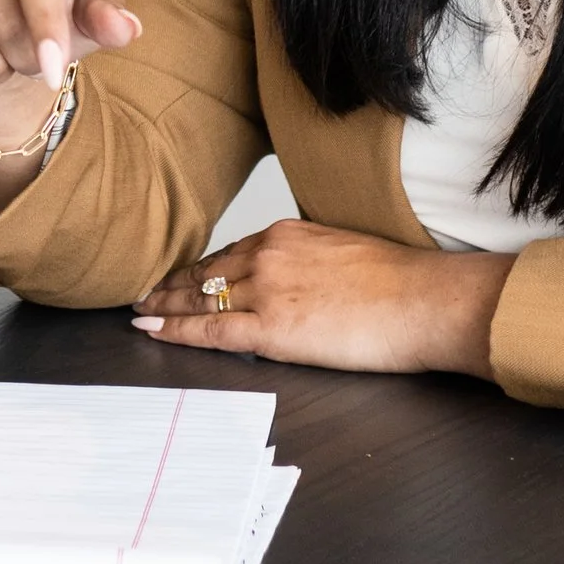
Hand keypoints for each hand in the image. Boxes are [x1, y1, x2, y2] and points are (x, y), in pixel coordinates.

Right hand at [0, 0, 143, 108]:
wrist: (10, 28)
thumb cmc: (54, 6)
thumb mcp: (88, 6)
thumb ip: (107, 13)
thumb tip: (123, 28)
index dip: (45, 22)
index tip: (55, 65)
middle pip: (5, 18)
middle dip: (28, 55)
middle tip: (35, 50)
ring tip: (5, 54)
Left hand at [132, 223, 511, 378]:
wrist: (423, 301)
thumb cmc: (399, 282)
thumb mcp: (343, 251)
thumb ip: (308, 260)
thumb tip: (297, 280)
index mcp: (286, 233)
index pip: (228, 252)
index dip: (198, 267)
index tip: (178, 274)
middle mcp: (268, 255)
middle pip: (205, 272)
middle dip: (171, 284)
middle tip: (143, 292)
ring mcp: (266, 291)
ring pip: (198, 297)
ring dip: (164, 304)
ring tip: (140, 310)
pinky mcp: (271, 328)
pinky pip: (210, 329)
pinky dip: (175, 329)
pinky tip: (152, 328)